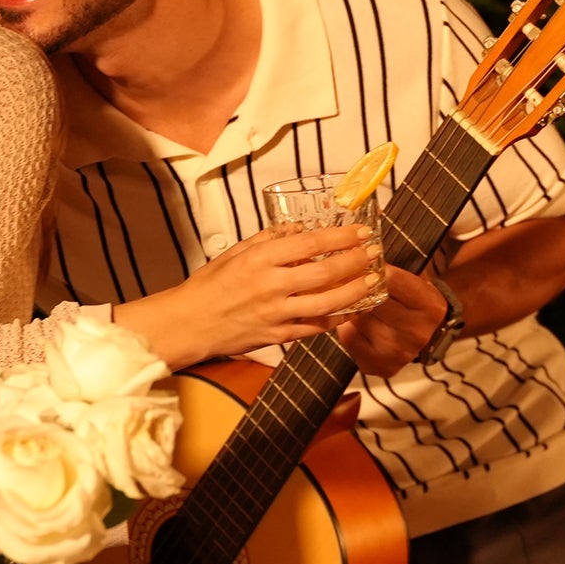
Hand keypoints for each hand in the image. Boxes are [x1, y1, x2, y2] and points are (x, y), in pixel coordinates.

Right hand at [113, 225, 380, 368]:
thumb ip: (269, 239)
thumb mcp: (236, 252)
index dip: (341, 238)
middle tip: (375, 254)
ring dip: (355, 292)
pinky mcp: (278, 336)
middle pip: (325, 273)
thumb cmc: (210, 285)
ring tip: (373, 281)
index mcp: (260, 259)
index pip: (310, 244)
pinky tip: (352, 310)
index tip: (362, 232)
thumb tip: (300, 228)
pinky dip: (336, 319)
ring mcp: (276, 313)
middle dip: (356, 262)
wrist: (189, 323)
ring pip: (327, 303)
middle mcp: (271, 285)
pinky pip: (315, 328)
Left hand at [335, 266, 446, 375]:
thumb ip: (390, 273)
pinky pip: (349, 338)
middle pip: (373, 302)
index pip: (393, 281)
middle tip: (347, 277)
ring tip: (348, 298)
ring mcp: (398, 353)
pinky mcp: (379, 366)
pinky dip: (347, 326)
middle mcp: (417, 333)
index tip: (362, 260)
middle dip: (358, 287)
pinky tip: (354, 321)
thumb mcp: (414, 282)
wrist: (428, 337)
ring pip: (358, 320)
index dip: (373, 269)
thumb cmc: (414, 302)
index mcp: (431, 308)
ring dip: (350, 307)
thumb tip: (355, 256)